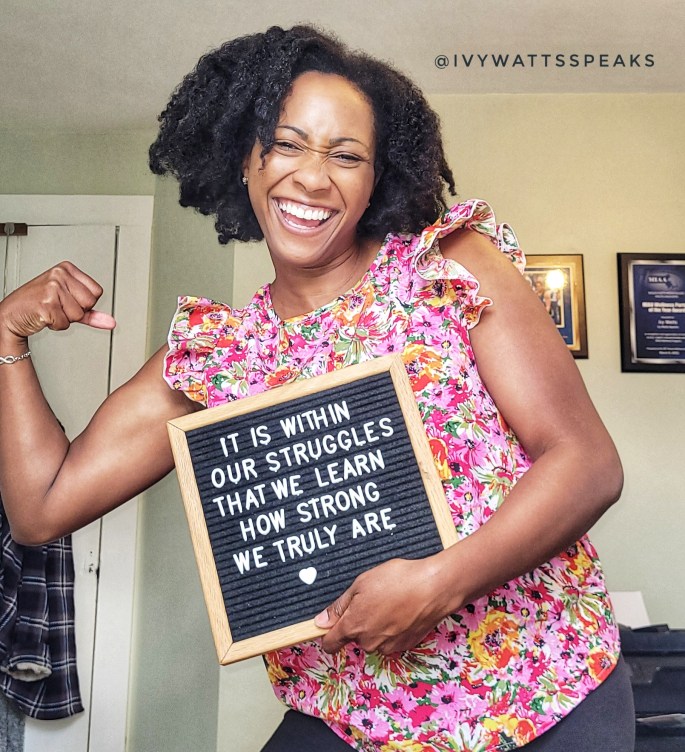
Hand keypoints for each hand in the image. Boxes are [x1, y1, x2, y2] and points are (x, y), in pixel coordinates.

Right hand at [0, 261, 114, 341]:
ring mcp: (52, 288)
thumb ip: (91, 313)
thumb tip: (111, 322)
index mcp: (66, 268)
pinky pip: (65, 323)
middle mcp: (59, 275)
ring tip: (49, 310)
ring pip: (78, 315)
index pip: (96, 292)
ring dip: (65, 319)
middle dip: (75, 312)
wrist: (11, 315)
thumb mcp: (67, 303)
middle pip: (89, 303)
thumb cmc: (38, 305)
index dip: (84, 303)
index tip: (67, 300)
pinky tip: (43, 316)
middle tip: (57, 306)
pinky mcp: (46, 304)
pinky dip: (55, 325)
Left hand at [314, 555, 452, 654]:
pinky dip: (393, 628)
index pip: (330, 643)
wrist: (434, 587)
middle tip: (372, 599)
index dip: (328, 634)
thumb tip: (321, 621)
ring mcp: (389, 646)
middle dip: (359, 621)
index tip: (331, 626)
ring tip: (390, 602)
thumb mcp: (361, 584)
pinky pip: (391, 639)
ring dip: (377, 625)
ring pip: (374, 639)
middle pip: (354, 637)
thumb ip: (339, 606)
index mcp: (353, 626)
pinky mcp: (405, 645)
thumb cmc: (398, 580)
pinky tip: (401, 610)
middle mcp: (369, 642)